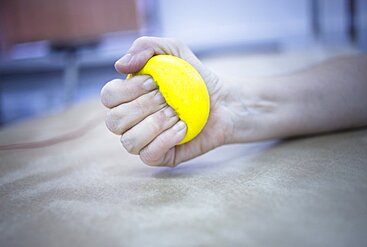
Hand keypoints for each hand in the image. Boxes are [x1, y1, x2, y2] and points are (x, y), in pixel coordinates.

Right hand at [100, 37, 234, 166]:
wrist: (223, 101)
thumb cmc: (195, 78)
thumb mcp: (174, 50)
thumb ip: (145, 47)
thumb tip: (120, 66)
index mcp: (127, 98)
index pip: (108, 97)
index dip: (128, 90)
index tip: (154, 82)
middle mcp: (130, 121)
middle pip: (114, 121)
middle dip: (143, 107)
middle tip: (167, 98)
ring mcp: (144, 141)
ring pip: (129, 142)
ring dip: (154, 125)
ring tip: (175, 114)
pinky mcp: (161, 156)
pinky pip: (149, 155)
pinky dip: (166, 139)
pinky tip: (183, 127)